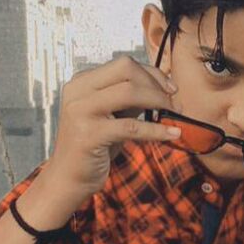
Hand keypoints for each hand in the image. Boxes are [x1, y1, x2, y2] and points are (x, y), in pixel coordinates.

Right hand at [47, 55, 180, 197]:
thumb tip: (162, 88)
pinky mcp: (89, 135)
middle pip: (126, 70)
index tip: (171, 88)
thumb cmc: (92, 148)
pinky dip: (156, 130)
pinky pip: (131, 127)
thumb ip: (129, 100)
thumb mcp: (110, 116)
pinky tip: (173, 134)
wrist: (68, 179)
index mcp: (82, 82)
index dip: (152, 73)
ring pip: (129, 92)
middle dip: (156, 83)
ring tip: (175, 114)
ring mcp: (80, 112)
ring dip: (158, 101)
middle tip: (174, 101)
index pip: (123, 64)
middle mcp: (78, 91)